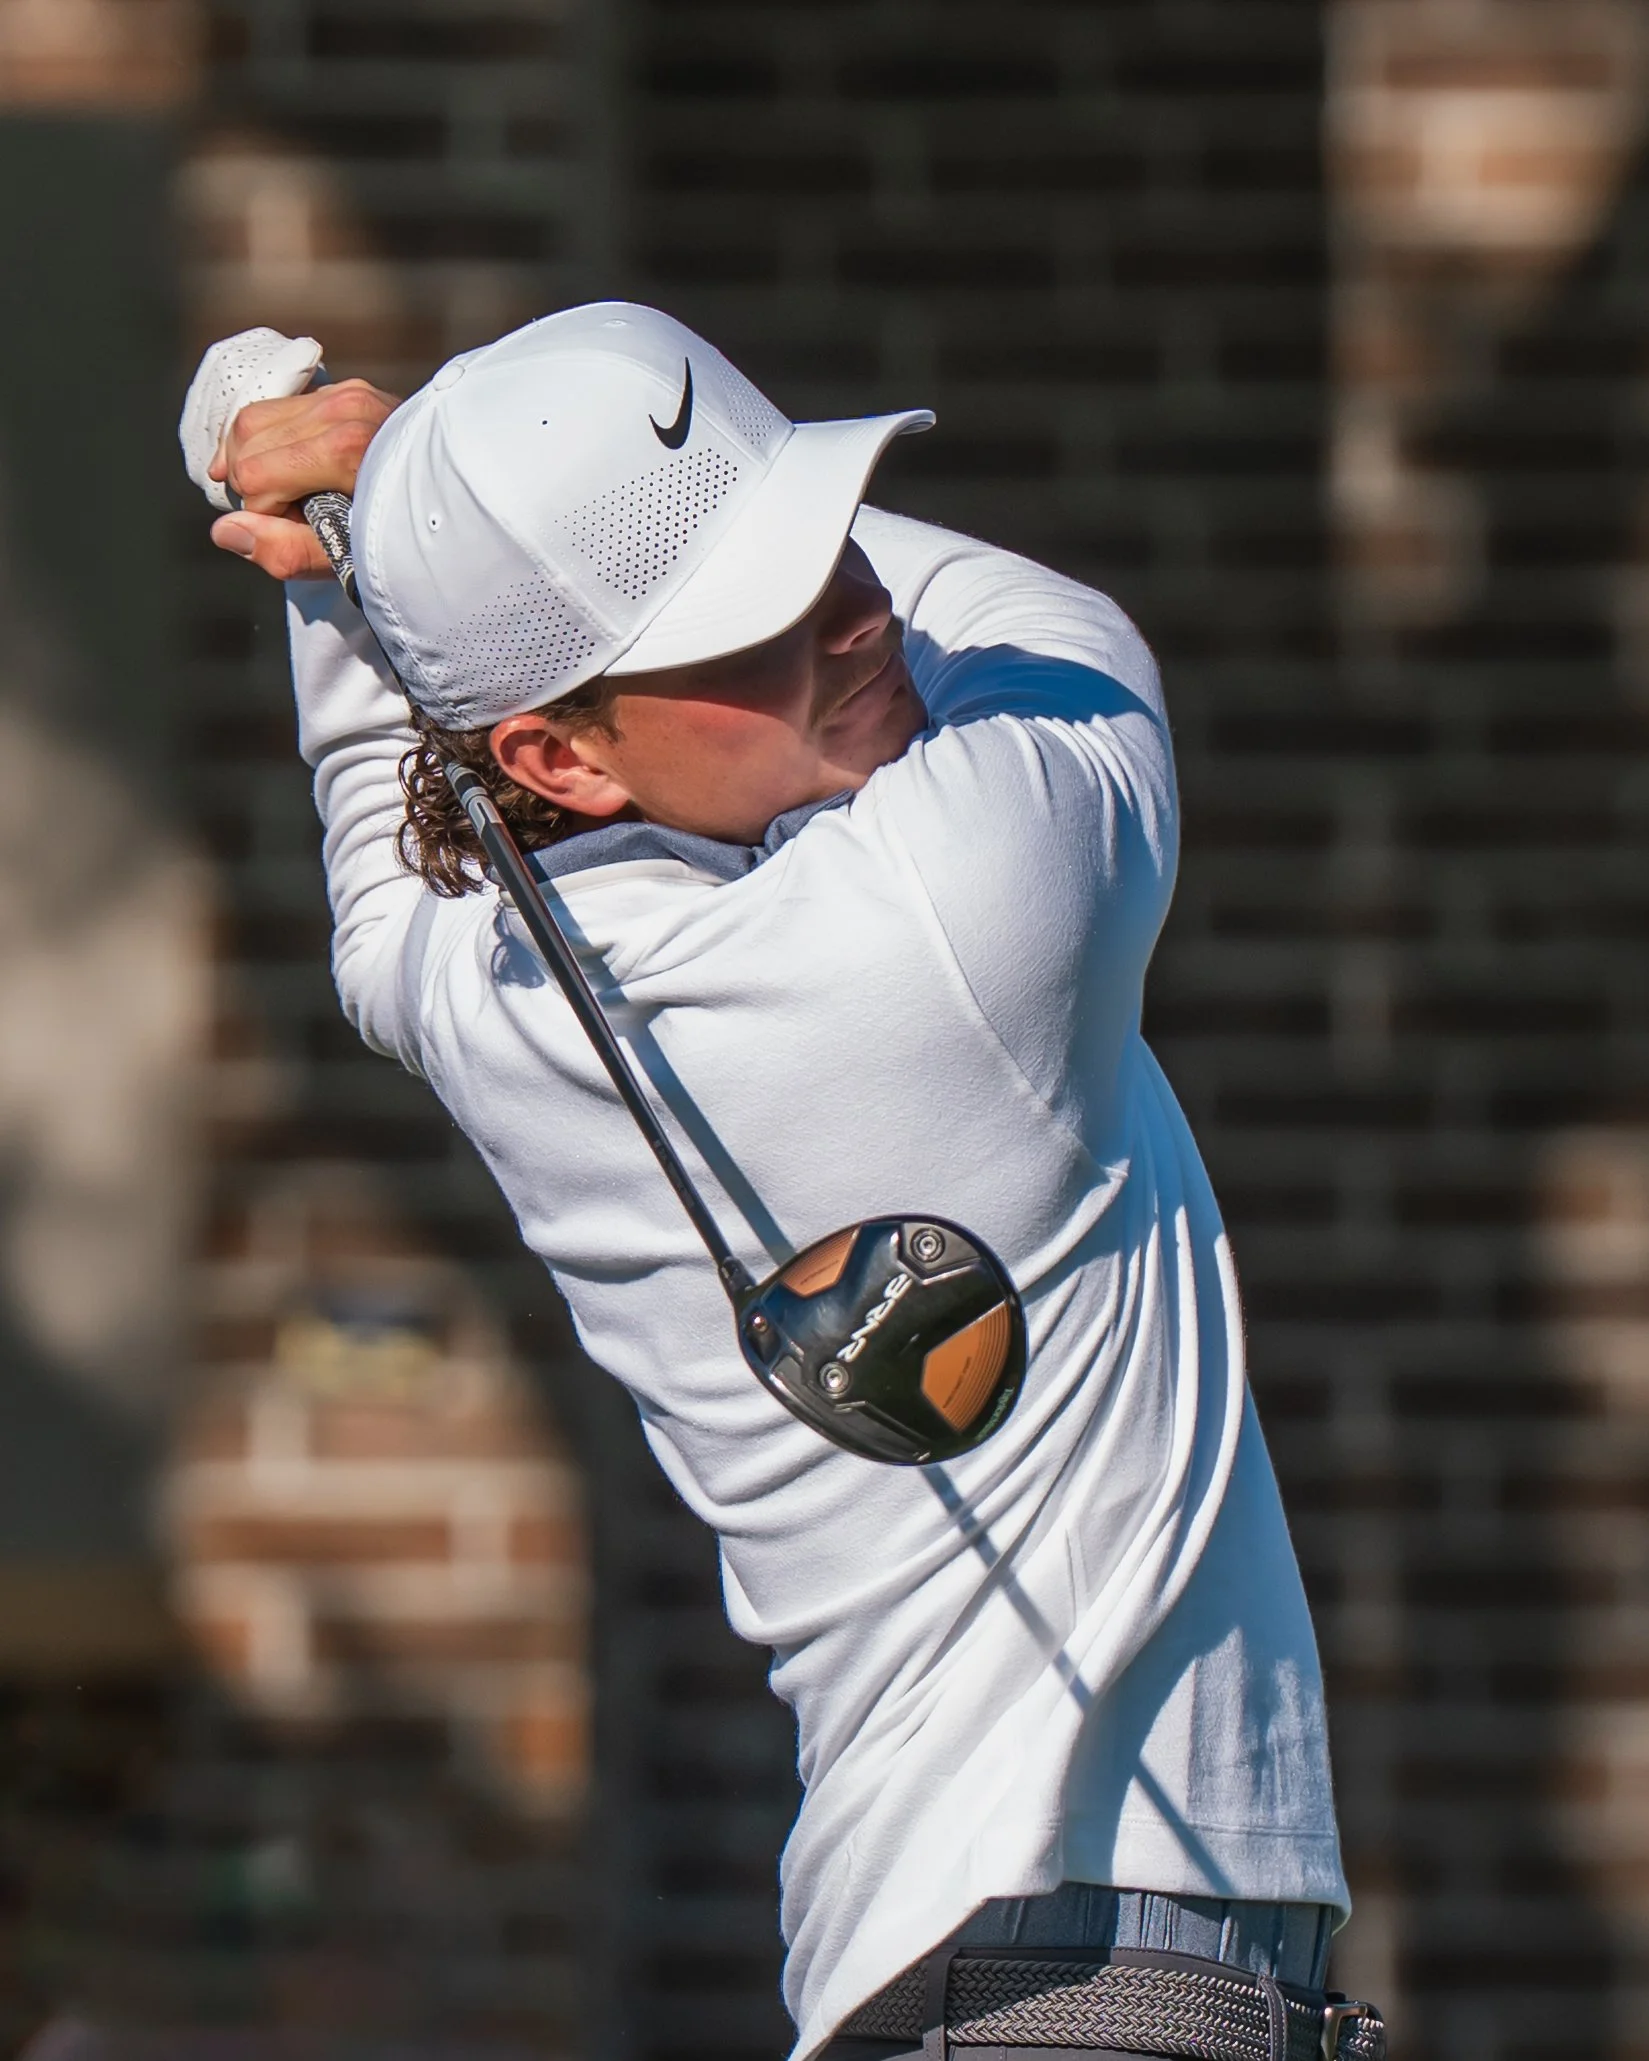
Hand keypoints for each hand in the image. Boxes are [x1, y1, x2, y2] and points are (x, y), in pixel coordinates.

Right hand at [210, 379, 400, 579]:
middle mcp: (346, 409)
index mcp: (348, 449)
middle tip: (290, 516)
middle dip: (254, 484)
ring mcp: (350, 394)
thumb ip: (287, 550)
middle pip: (248, 441)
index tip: (302, 531)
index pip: (256, 477)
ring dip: (253, 458)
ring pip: (257, 418)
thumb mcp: (353, 561)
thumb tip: (225, 530)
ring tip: (283, 495)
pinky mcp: (351, 390)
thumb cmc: (414, 542)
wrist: (467, 506)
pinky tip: (279, 469)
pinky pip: (282, 407)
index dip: (265, 514)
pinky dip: (270, 438)